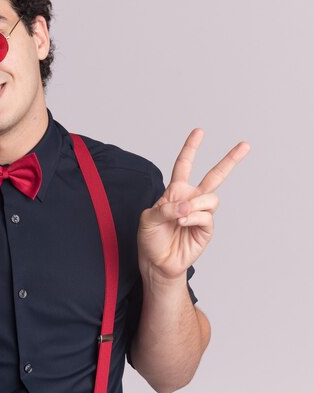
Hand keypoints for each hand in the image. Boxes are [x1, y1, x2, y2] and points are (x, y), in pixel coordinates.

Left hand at [138, 129, 249, 281]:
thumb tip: (186, 207)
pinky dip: (192, 218)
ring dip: (194, 205)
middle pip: (214, 176)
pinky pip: (206, 216)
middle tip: (245, 145)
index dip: (191, 148)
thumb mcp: (148, 218)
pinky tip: (182, 223)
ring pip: (210, 198)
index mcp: (175, 191)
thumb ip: (165, 208)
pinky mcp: (206, 229)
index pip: (184, 165)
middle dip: (230, 160)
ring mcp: (201, 213)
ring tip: (179, 217)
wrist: (156, 261)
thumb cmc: (150, 238)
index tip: (199, 132)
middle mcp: (191, 199)